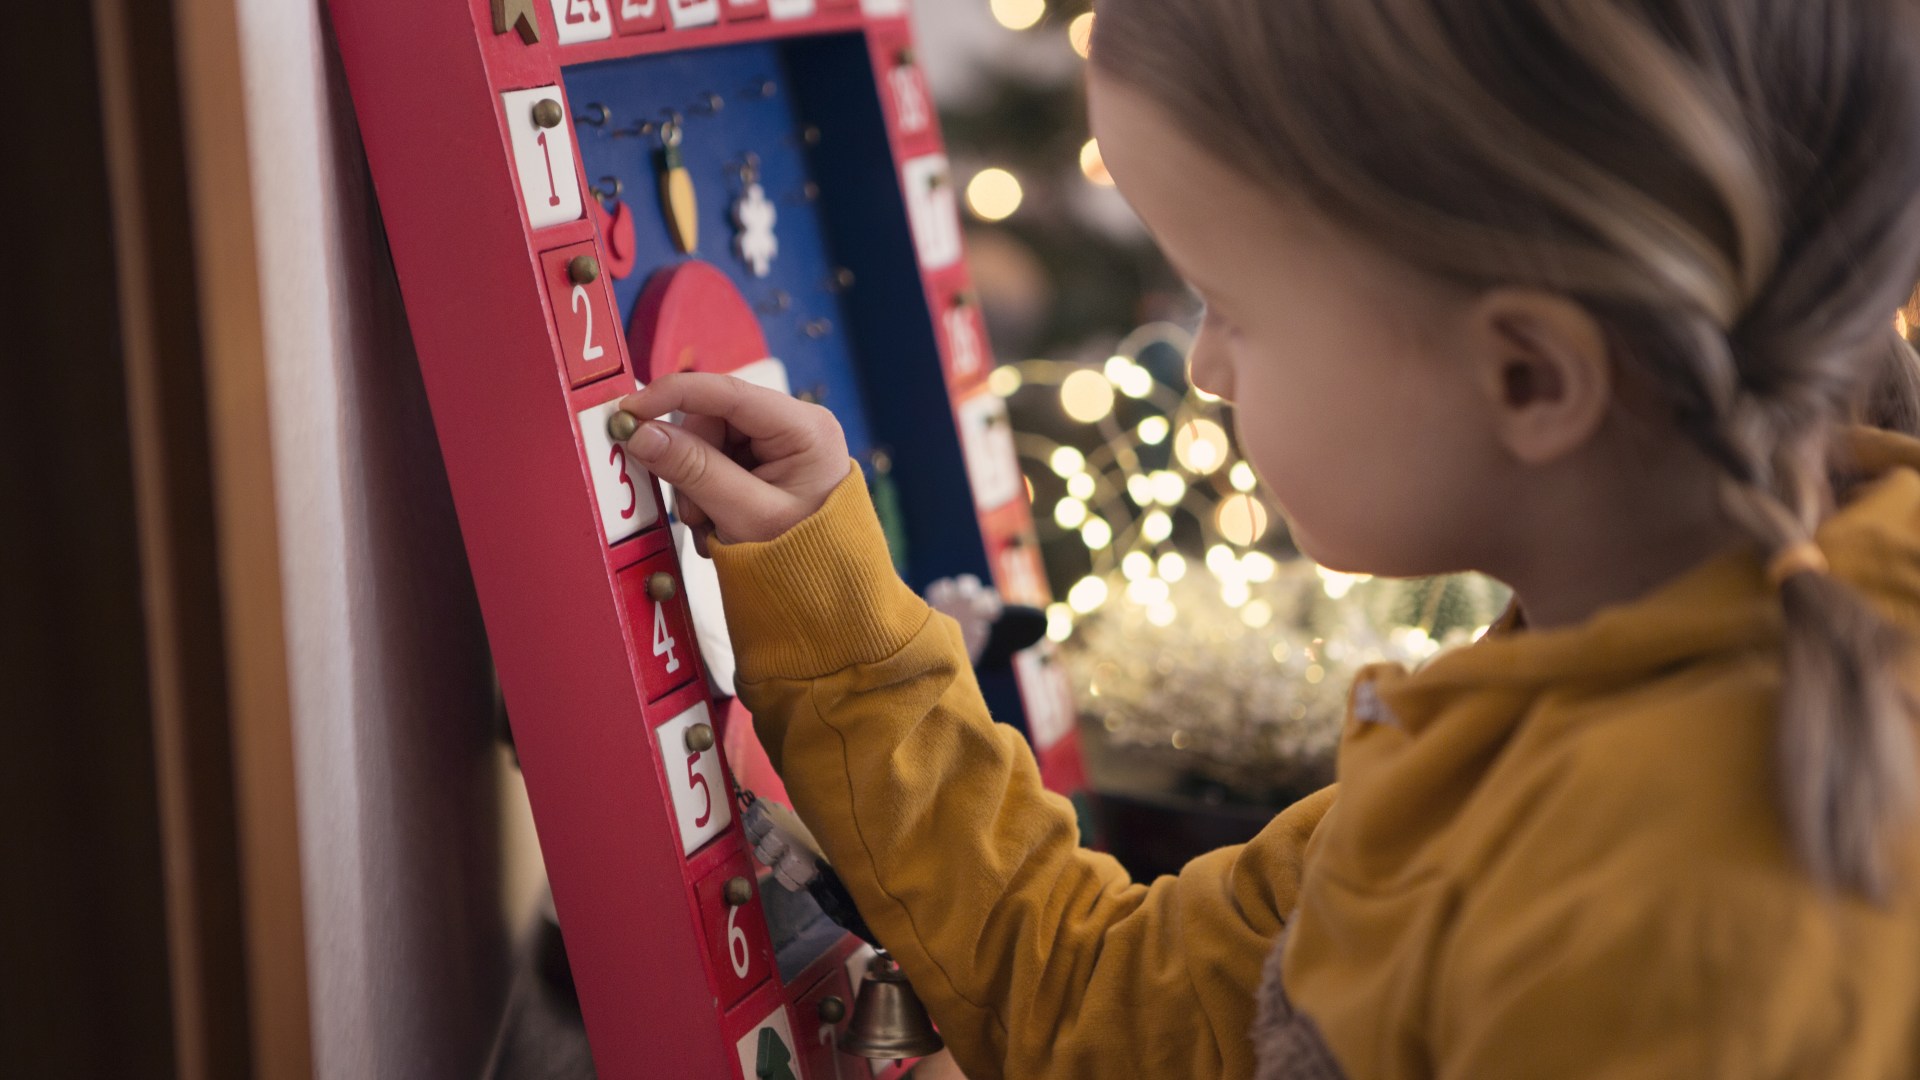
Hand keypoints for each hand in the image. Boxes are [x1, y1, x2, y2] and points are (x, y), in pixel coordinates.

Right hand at [616, 372, 850, 549]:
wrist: (827, 595)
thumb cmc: (803, 558)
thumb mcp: (745, 516)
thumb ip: (693, 471)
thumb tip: (641, 432)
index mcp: (805, 428)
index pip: (728, 392)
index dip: (673, 394)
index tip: (630, 410)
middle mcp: (795, 425)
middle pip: (712, 420)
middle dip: (691, 465)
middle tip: (696, 512)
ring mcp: (780, 444)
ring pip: (707, 443)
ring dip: (696, 486)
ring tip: (713, 526)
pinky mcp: (766, 462)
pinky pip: (715, 462)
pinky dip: (706, 494)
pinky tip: (720, 524)